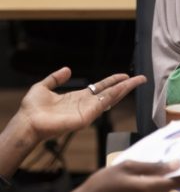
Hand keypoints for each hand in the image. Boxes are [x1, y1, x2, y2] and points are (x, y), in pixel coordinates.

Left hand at [13, 67, 145, 149]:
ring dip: (125, 89)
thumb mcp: (43, 87)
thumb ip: (55, 78)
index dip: (113, 81)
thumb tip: (67, 69)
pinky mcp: (86, 117)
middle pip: (111, 93)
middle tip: (140, 78)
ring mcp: (88, 111)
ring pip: (111, 97)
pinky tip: (123, 88)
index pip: (101, 88)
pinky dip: (115, 95)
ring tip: (138, 81)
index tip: (124, 75)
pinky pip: (103, 104)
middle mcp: (86, 104)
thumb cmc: (32, 109)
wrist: (27, 122)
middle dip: (126, 85)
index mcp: (78, 97)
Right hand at [77, 160, 179, 191]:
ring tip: (142, 176)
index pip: (179, 180)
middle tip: (164, 161)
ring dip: (161, 182)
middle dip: (172, 173)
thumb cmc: (103, 184)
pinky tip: (139, 188)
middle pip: (173, 185)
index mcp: (149, 189)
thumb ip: (153, 166)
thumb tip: (176, 164)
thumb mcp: (127, 166)